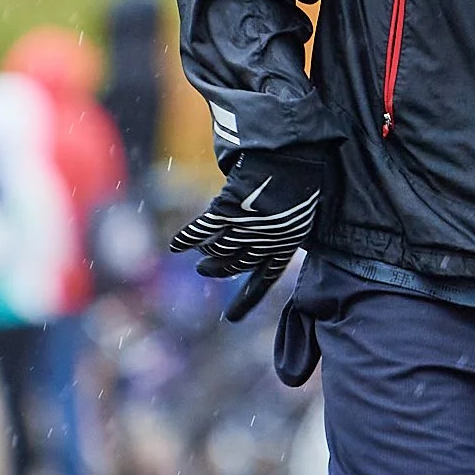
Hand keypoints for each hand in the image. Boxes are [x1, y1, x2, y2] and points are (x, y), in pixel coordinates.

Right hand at [170, 151, 322, 321]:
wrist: (290, 156)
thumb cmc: (298, 179)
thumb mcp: (297, 211)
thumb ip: (280, 231)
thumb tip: (260, 247)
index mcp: (286, 244)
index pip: (265, 279)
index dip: (248, 299)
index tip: (232, 319)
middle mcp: (264, 242)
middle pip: (235, 264)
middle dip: (218, 269)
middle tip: (204, 269)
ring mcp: (245, 228)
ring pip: (218, 248)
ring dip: (206, 249)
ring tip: (200, 248)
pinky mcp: (228, 211)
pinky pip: (203, 230)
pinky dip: (188, 237)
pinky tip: (176, 245)